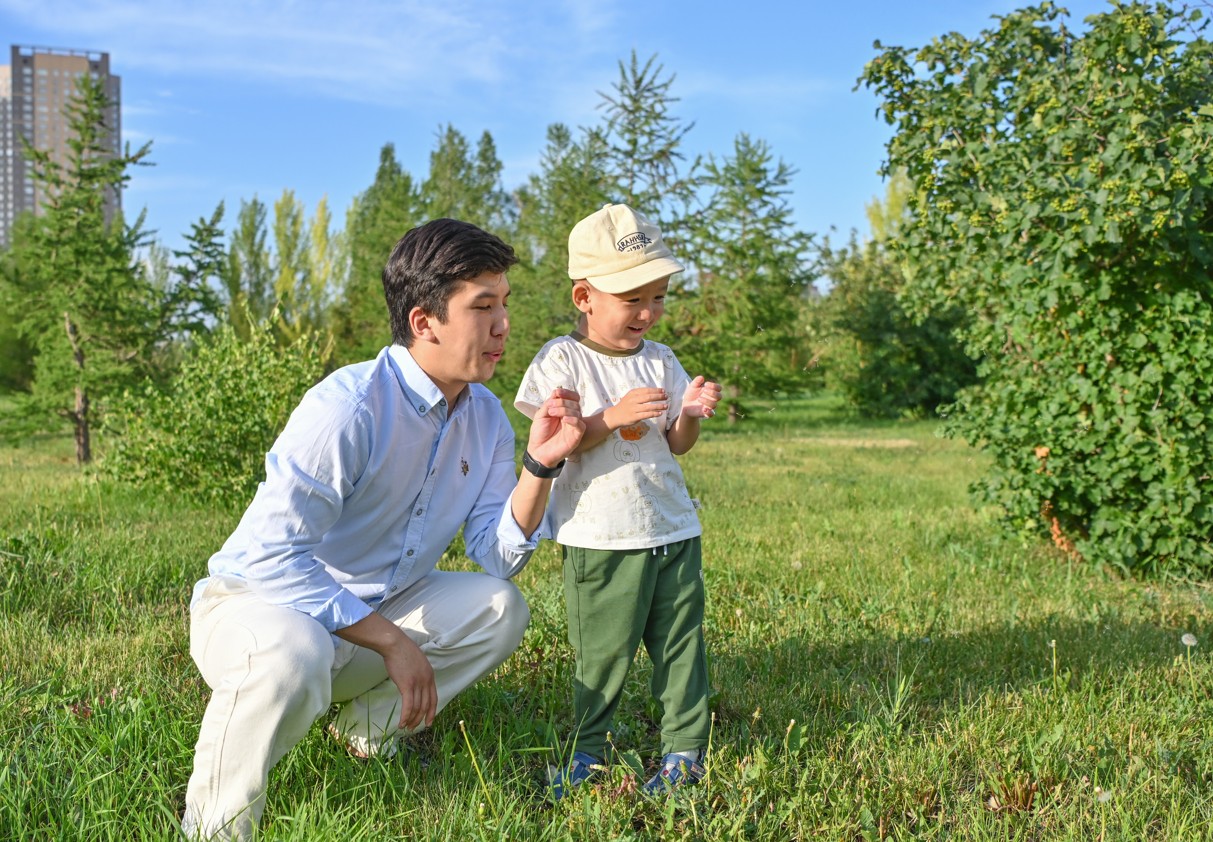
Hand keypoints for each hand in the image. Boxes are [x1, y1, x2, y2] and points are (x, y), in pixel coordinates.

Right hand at [336, 613, 436, 731]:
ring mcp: (418, 683)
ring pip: (417, 707)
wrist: (395, 644)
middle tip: (414, 727)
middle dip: (421, 718)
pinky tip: (401, 723)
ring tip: (406, 727)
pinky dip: (406, 716)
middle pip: (426, 705)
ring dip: (412, 720)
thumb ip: (418, 675)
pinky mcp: (407, 685)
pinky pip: (408, 705)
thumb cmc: (402, 652)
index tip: (429, 721)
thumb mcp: (417, 663)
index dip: (432, 711)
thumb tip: (414, 685)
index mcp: (430, 675)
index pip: (434, 698)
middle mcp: (427, 680)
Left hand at [526, 388, 584, 467]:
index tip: (557, 392)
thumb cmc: (539, 433)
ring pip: (577, 411)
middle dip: (562, 402)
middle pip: (574, 403)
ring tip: (551, 413)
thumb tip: (557, 392)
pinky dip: (573, 419)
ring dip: (564, 409)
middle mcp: (570, 417)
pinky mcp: (576, 435)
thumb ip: (549, 404)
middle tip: (550, 407)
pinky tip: (564, 419)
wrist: (538, 451)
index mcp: (563, 411)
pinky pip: (580, 424)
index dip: (566, 393)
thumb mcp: (541, 415)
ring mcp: (574, 426)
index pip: (572, 398)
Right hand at [603, 387, 668, 429]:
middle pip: (648, 397)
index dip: (656, 390)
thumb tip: (655, 392)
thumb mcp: (630, 396)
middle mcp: (633, 400)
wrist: (615, 415)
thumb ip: (640, 394)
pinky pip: (646, 415)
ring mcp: (633, 409)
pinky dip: (654, 414)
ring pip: (648, 407)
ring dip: (658, 406)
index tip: (663, 391)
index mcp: (633, 393)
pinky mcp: (634, 417)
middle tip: (666, 397)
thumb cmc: (625, 405)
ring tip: (666, 406)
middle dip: (659, 397)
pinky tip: (659, 413)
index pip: (647, 390)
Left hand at [681, 376, 721, 418]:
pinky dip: (709, 412)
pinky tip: (704, 409)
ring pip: (714, 405)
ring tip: (699, 399)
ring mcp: (709, 406)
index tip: (705, 384)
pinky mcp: (705, 413)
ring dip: (707, 401)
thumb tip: (702, 377)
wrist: (686, 405)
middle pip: (719, 396)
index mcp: (711, 391)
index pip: (718, 388)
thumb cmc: (691, 394)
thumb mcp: (692, 386)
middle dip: (712, 393)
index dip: (714, 386)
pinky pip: (711, 414)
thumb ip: (696, 381)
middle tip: (704, 390)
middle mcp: (712, 399)